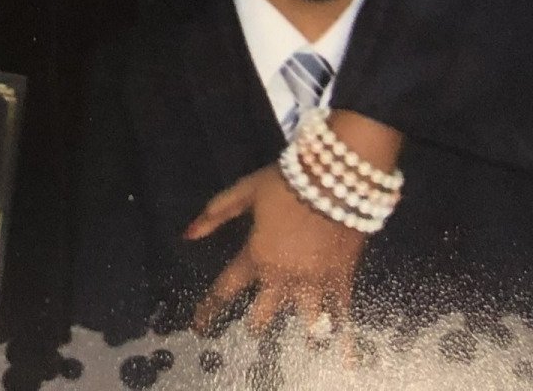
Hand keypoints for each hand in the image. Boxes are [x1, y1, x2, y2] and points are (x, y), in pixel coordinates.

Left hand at [185, 164, 364, 338]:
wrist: (336, 180)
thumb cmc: (286, 184)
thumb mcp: (245, 191)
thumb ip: (216, 213)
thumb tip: (187, 234)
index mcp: (257, 256)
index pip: (227, 288)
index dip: (210, 308)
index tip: (198, 326)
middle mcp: (284, 277)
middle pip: (264, 312)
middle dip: (256, 322)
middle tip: (253, 328)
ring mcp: (315, 282)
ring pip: (304, 319)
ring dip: (299, 331)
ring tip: (302, 345)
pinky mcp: (342, 278)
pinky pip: (341, 312)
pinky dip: (342, 333)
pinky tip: (345, 353)